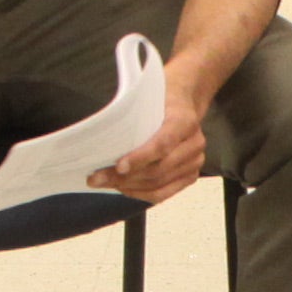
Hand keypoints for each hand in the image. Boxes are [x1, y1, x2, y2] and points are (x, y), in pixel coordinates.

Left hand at [92, 65, 214, 205]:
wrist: (181, 103)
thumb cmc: (159, 100)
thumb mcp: (147, 98)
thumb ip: (132, 116)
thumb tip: (101, 136)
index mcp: (185, 120)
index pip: (163, 144)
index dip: (140, 158)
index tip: (118, 166)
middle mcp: (194, 143)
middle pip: (158, 169)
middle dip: (124, 177)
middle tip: (96, 178)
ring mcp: (194, 162)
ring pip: (158, 184)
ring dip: (128, 187)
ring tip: (104, 183)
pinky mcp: (190, 176)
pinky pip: (163, 193)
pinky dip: (140, 193)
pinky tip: (123, 188)